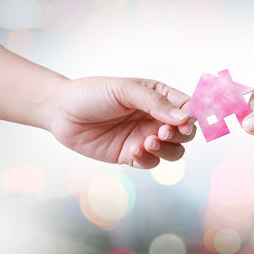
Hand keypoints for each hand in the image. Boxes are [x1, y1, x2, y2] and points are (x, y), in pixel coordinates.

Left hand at [47, 77, 195, 168]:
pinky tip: (134, 151)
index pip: (187, 107)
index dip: (192, 116)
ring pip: (174, 151)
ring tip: (147, 142)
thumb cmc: (93, 93)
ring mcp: (145, 137)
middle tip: (162, 132)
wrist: (61, 112)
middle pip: (186, 133)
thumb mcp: (124, 90)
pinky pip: (151, 163)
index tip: (185, 121)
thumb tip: (184, 117)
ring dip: (167, 149)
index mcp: (159, 96)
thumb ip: (155, 103)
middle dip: (180, 135)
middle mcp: (155, 118)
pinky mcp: (132, 155)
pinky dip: (148, 160)